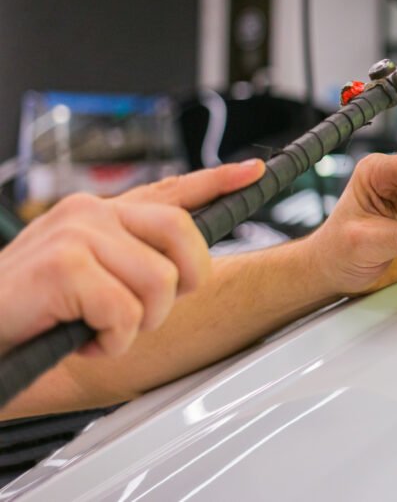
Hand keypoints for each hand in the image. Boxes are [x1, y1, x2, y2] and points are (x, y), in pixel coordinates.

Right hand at [0, 161, 264, 357]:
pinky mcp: (65, 265)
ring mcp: (77, 234)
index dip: (217, 181)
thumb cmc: (27, 313)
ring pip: (159, 282)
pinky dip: (110, 341)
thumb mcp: (85, 282)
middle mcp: (90, 213)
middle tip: (147, 311)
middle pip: (183, 234)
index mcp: (100, 215)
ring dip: (136, 324)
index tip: (252, 171)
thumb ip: (129, 264)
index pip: (170, 190)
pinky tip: (81, 339)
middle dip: (181, 283)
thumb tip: (181, 270)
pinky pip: (126, 312)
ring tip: (97, 328)